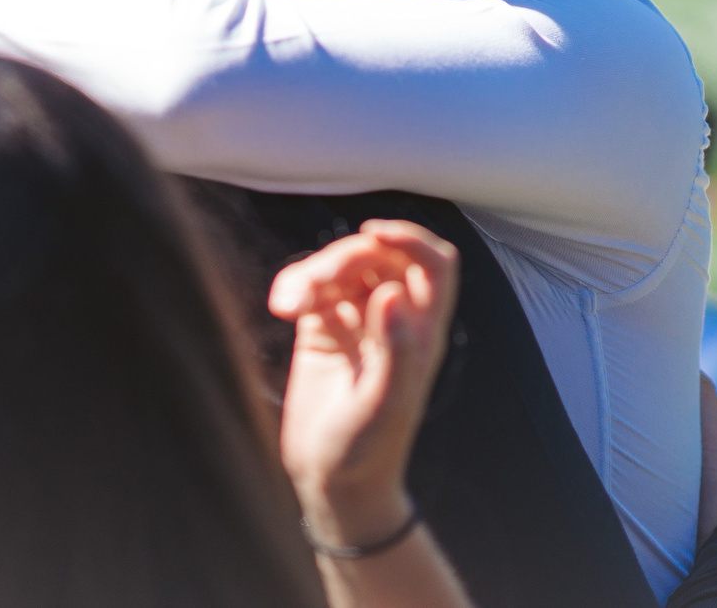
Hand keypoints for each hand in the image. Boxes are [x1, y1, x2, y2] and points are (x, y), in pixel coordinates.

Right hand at [271, 220, 458, 548]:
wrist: (331, 483)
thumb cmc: (367, 451)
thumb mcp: (384, 404)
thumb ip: (394, 349)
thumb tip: (393, 294)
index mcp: (420, 332)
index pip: (433, 264)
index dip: (411, 239)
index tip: (374, 234)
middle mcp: (391, 320)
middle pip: (379, 257)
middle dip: (347, 257)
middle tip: (316, 286)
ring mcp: (355, 321)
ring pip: (342, 267)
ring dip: (314, 271)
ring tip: (289, 303)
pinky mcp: (321, 330)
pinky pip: (311, 288)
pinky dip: (295, 286)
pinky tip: (282, 307)